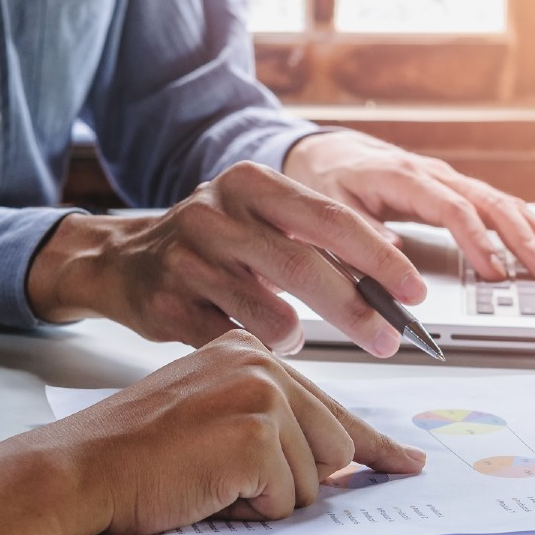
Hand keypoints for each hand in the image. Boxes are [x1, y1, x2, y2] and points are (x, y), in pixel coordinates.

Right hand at [0, 330, 426, 534]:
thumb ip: (270, 422)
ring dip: (266, 499)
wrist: (83, 467)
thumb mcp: (210, 415)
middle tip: (228, 479)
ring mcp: (261, 396)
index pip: (330, 404)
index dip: (372, 444)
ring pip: (313, 480)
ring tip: (208, 479)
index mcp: (249, 351)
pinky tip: (207, 488)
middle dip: (292, 483)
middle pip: (332, 448)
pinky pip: (288, 500)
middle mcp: (261, 363)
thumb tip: (334, 460)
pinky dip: (250, 511)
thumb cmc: (134, 452)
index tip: (402, 461)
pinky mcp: (256, 434)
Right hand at [27, 161, 427, 357]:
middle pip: (304, 267)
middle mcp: (217, 214)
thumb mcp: (259, 219)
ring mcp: (188, 260)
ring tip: (298, 338)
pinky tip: (256, 345)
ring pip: (268, 312)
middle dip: (357, 310)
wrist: (121, 262)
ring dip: (298, 336)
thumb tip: (391, 269)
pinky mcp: (168, 305)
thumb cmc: (208, 244)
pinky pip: (231, 340)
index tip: (413, 292)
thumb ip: (316, 237)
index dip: (379, 259)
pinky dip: (256, 350)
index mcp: (251, 184)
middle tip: (389, 340)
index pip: (331, 219)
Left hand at [284, 130, 534, 281]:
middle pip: (492, 204)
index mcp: (404, 177)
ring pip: (505, 204)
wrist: (327, 151)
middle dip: (526, 240)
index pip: (453, 209)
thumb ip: (359, 234)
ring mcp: (450, 181)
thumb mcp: (329, 207)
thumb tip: (393, 259)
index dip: (477, 241)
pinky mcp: (457, 191)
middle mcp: (435, 175)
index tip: (495, 273)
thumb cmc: (328, 180)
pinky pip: (500, 208)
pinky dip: (530, 228)